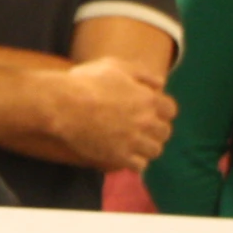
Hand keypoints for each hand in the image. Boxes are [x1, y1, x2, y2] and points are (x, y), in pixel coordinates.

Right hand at [51, 59, 175, 171]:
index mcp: (148, 99)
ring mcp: (134, 141)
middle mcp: (146, 122)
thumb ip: (142, 73)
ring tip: (134, 144)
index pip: (170, 110)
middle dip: (155, 130)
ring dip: (147, 147)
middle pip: (164, 132)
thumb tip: (161, 83)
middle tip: (141, 128)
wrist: (62, 105)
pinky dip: (135, 162)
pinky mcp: (120, 156)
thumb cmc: (86, 82)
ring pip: (154, 150)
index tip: (150, 112)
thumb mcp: (114, 66)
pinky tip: (125, 155)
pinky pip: (139, 165)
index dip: (161, 111)